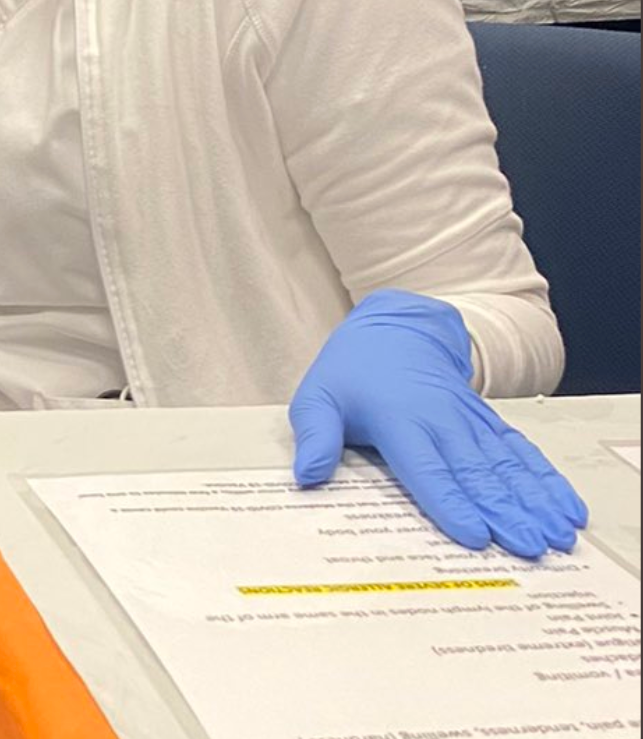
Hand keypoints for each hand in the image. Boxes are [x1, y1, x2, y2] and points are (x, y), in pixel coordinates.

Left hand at [290, 289, 588, 558]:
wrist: (395, 328)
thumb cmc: (352, 372)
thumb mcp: (317, 398)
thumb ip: (316, 438)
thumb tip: (307, 476)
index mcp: (399, 419)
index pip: (427, 467)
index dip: (450, 502)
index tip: (475, 535)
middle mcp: (442, 420)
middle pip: (477, 472)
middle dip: (506, 511)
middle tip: (532, 548)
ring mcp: (471, 421)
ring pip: (508, 465)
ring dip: (535, 500)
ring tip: (560, 535)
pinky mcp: (488, 423)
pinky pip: (522, 451)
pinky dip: (547, 479)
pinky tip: (569, 506)